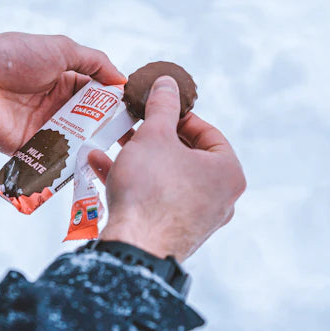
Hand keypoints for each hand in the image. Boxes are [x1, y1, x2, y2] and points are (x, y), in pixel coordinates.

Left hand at [0, 32, 124, 154]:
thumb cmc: (16, 57)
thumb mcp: (61, 49)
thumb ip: (95, 62)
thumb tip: (122, 79)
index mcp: (64, 81)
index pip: (96, 96)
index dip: (114, 106)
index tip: (134, 117)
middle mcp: (56, 106)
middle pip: (88, 124)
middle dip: (107, 132)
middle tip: (129, 143)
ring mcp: (42, 128)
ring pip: (74, 144)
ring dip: (90, 149)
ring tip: (111, 157)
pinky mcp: (28, 147)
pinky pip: (51, 159)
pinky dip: (66, 164)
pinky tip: (86, 168)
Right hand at [87, 76, 244, 261]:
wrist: (135, 247)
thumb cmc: (151, 189)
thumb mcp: (154, 135)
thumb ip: (162, 105)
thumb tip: (167, 83)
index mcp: (228, 172)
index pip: (208, 133)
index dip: (179, 115)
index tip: (157, 108)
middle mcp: (220, 198)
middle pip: (186, 156)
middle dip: (154, 137)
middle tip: (134, 123)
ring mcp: (198, 219)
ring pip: (168, 177)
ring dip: (139, 157)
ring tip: (114, 140)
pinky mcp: (174, 232)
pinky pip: (157, 199)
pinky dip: (135, 182)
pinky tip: (101, 165)